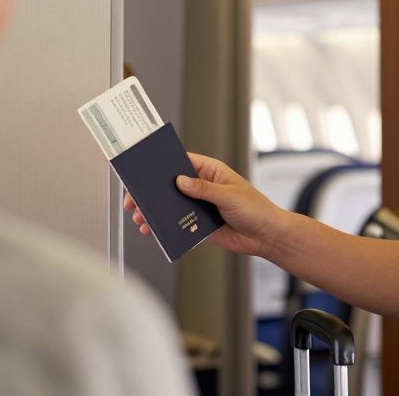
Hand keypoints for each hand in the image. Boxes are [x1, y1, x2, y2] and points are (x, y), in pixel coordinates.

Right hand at [124, 152, 283, 256]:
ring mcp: (199, 205)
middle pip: (170, 185)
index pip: (182, 162)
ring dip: (154, 211)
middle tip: (133, 199)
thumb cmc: (255, 209)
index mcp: (211, 171)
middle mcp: (202, 186)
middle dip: (150, 192)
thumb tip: (180, 181)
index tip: (142, 168)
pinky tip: (152, 230)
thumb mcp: (229, 196)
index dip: (162, 164)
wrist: (265, 236)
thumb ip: (204, 189)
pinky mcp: (199, 223)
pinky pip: (176, 222)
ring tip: (140, 218)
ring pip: (170, 205)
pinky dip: (163, 226)